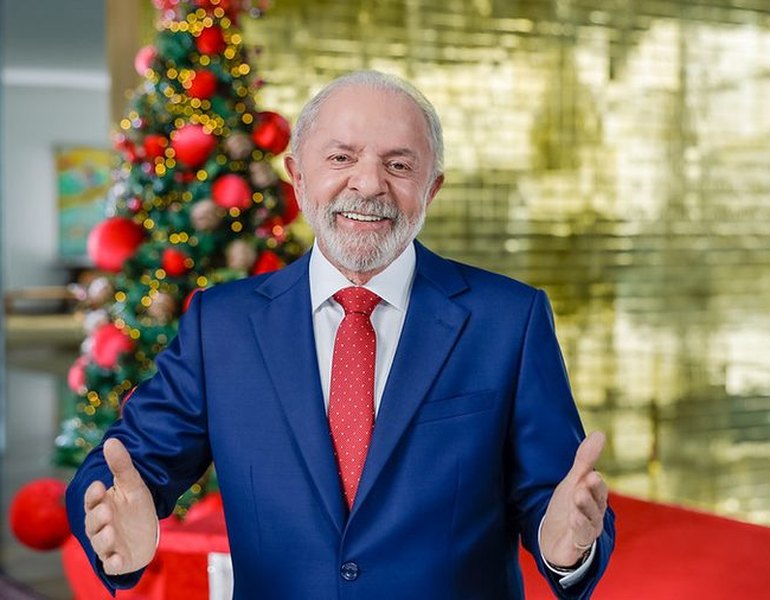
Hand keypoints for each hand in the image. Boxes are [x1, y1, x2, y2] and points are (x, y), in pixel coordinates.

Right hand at [84, 438, 157, 575]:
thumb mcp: (133, 485)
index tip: (100, 485)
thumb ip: (122, 466)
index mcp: (100, 505)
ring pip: (99, 543)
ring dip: (103, 538)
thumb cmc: (135, 507)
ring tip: (111, 531)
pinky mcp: (117, 559)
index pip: (92, 499)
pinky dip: (113, 563)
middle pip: (92, 522)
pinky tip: (118, 559)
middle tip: (106, 509)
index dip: (93, 494)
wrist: (146, 533)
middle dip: (98, 516)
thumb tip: (111, 440)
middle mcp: (99, 525)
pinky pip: (111, 564)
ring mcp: (107, 544)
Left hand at [540, 431, 608, 567]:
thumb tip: (600, 433)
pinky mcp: (577, 544)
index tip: (591, 473)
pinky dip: (579, 528)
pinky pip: (581, 537)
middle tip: (589, 479)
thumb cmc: (567, 507)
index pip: (598, 488)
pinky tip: (573, 518)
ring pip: (590, 519)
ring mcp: (587, 530)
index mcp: (595, 498)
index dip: (595, 482)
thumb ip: (585, 460)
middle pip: (597, 503)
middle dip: (592, 492)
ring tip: (577, 494)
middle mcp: (595, 515)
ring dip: (585, 507)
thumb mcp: (573, 481)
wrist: (552, 538)